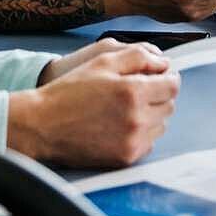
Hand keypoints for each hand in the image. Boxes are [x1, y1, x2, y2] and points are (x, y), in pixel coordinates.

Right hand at [8, 43, 178, 166]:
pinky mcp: (125, 158)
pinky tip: (121, 125)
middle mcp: (137, 118)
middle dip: (159, 95)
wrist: (42, 126)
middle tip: (137, 91)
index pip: (173, 86)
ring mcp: (132, 141)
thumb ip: (138, 57)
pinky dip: (141, 134)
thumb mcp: (102, 61)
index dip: (167, 78)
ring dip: (152, 115)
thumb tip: (164, 64)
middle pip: (169, 105)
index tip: (157, 77)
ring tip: (126, 109)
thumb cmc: (70, 91)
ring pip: (161, 125)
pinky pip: (148, 143)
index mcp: (133, 92)